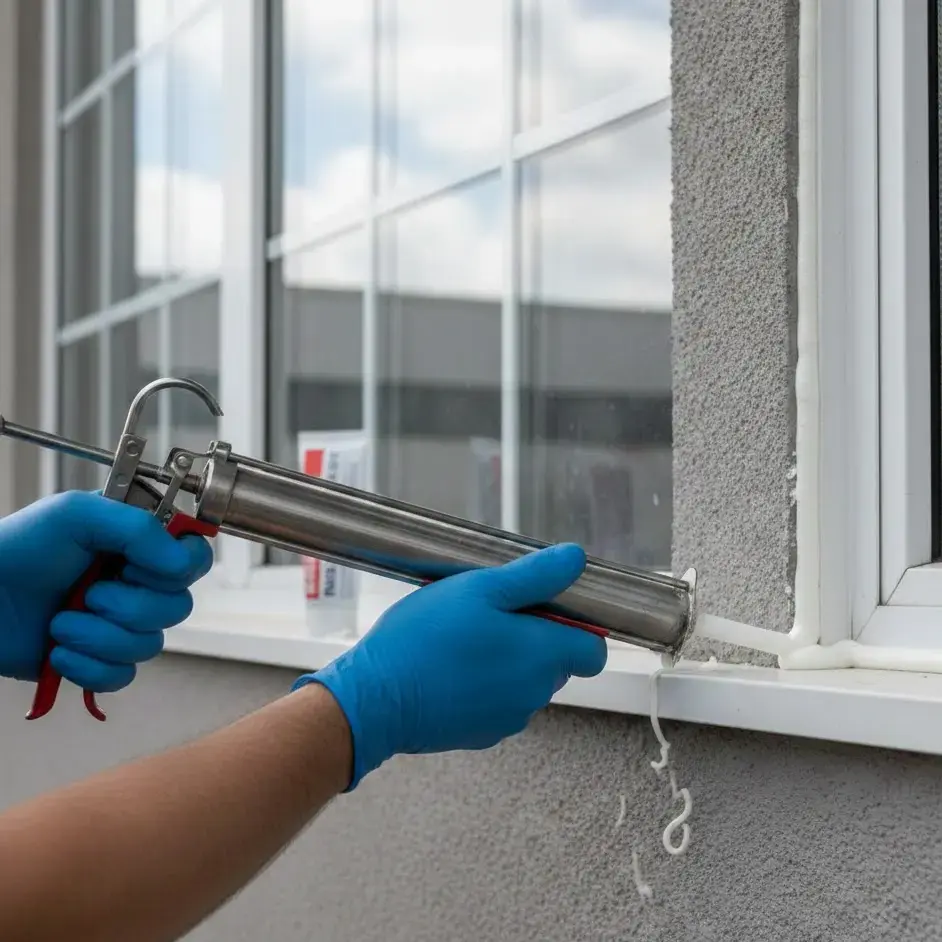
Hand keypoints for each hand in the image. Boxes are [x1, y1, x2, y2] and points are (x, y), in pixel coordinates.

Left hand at [0, 491, 213, 690]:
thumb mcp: (77, 514)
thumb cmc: (16, 549)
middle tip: (89, 593)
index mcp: (139, 545)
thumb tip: (181, 563)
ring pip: (150, 645)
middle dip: (131, 606)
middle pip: (178, 607)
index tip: (140, 566)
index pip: (195, 557)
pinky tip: (58, 653)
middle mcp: (135, 583)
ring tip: (61, 622)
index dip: (180, 567)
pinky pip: (123, 676)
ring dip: (100, 637)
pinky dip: (89, 668)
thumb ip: (138, 529)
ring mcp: (117, 624)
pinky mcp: (97, 660)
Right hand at [296, 543, 606, 787]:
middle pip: (556, 662)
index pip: (593, 649)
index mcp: (542, 656)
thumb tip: (575, 560)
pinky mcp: (481, 734)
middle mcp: (534, 694)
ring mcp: (508, 719)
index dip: (575, 625)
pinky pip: (497, 702)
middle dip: (533, 638)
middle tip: (488, 614)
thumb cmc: (424, 639)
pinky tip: (449, 668)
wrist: (374, 700)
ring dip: (506, 661)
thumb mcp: (478, 589)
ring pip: (525, 681)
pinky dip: (483, 685)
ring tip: (462, 639)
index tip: (542, 607)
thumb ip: (533, 576)